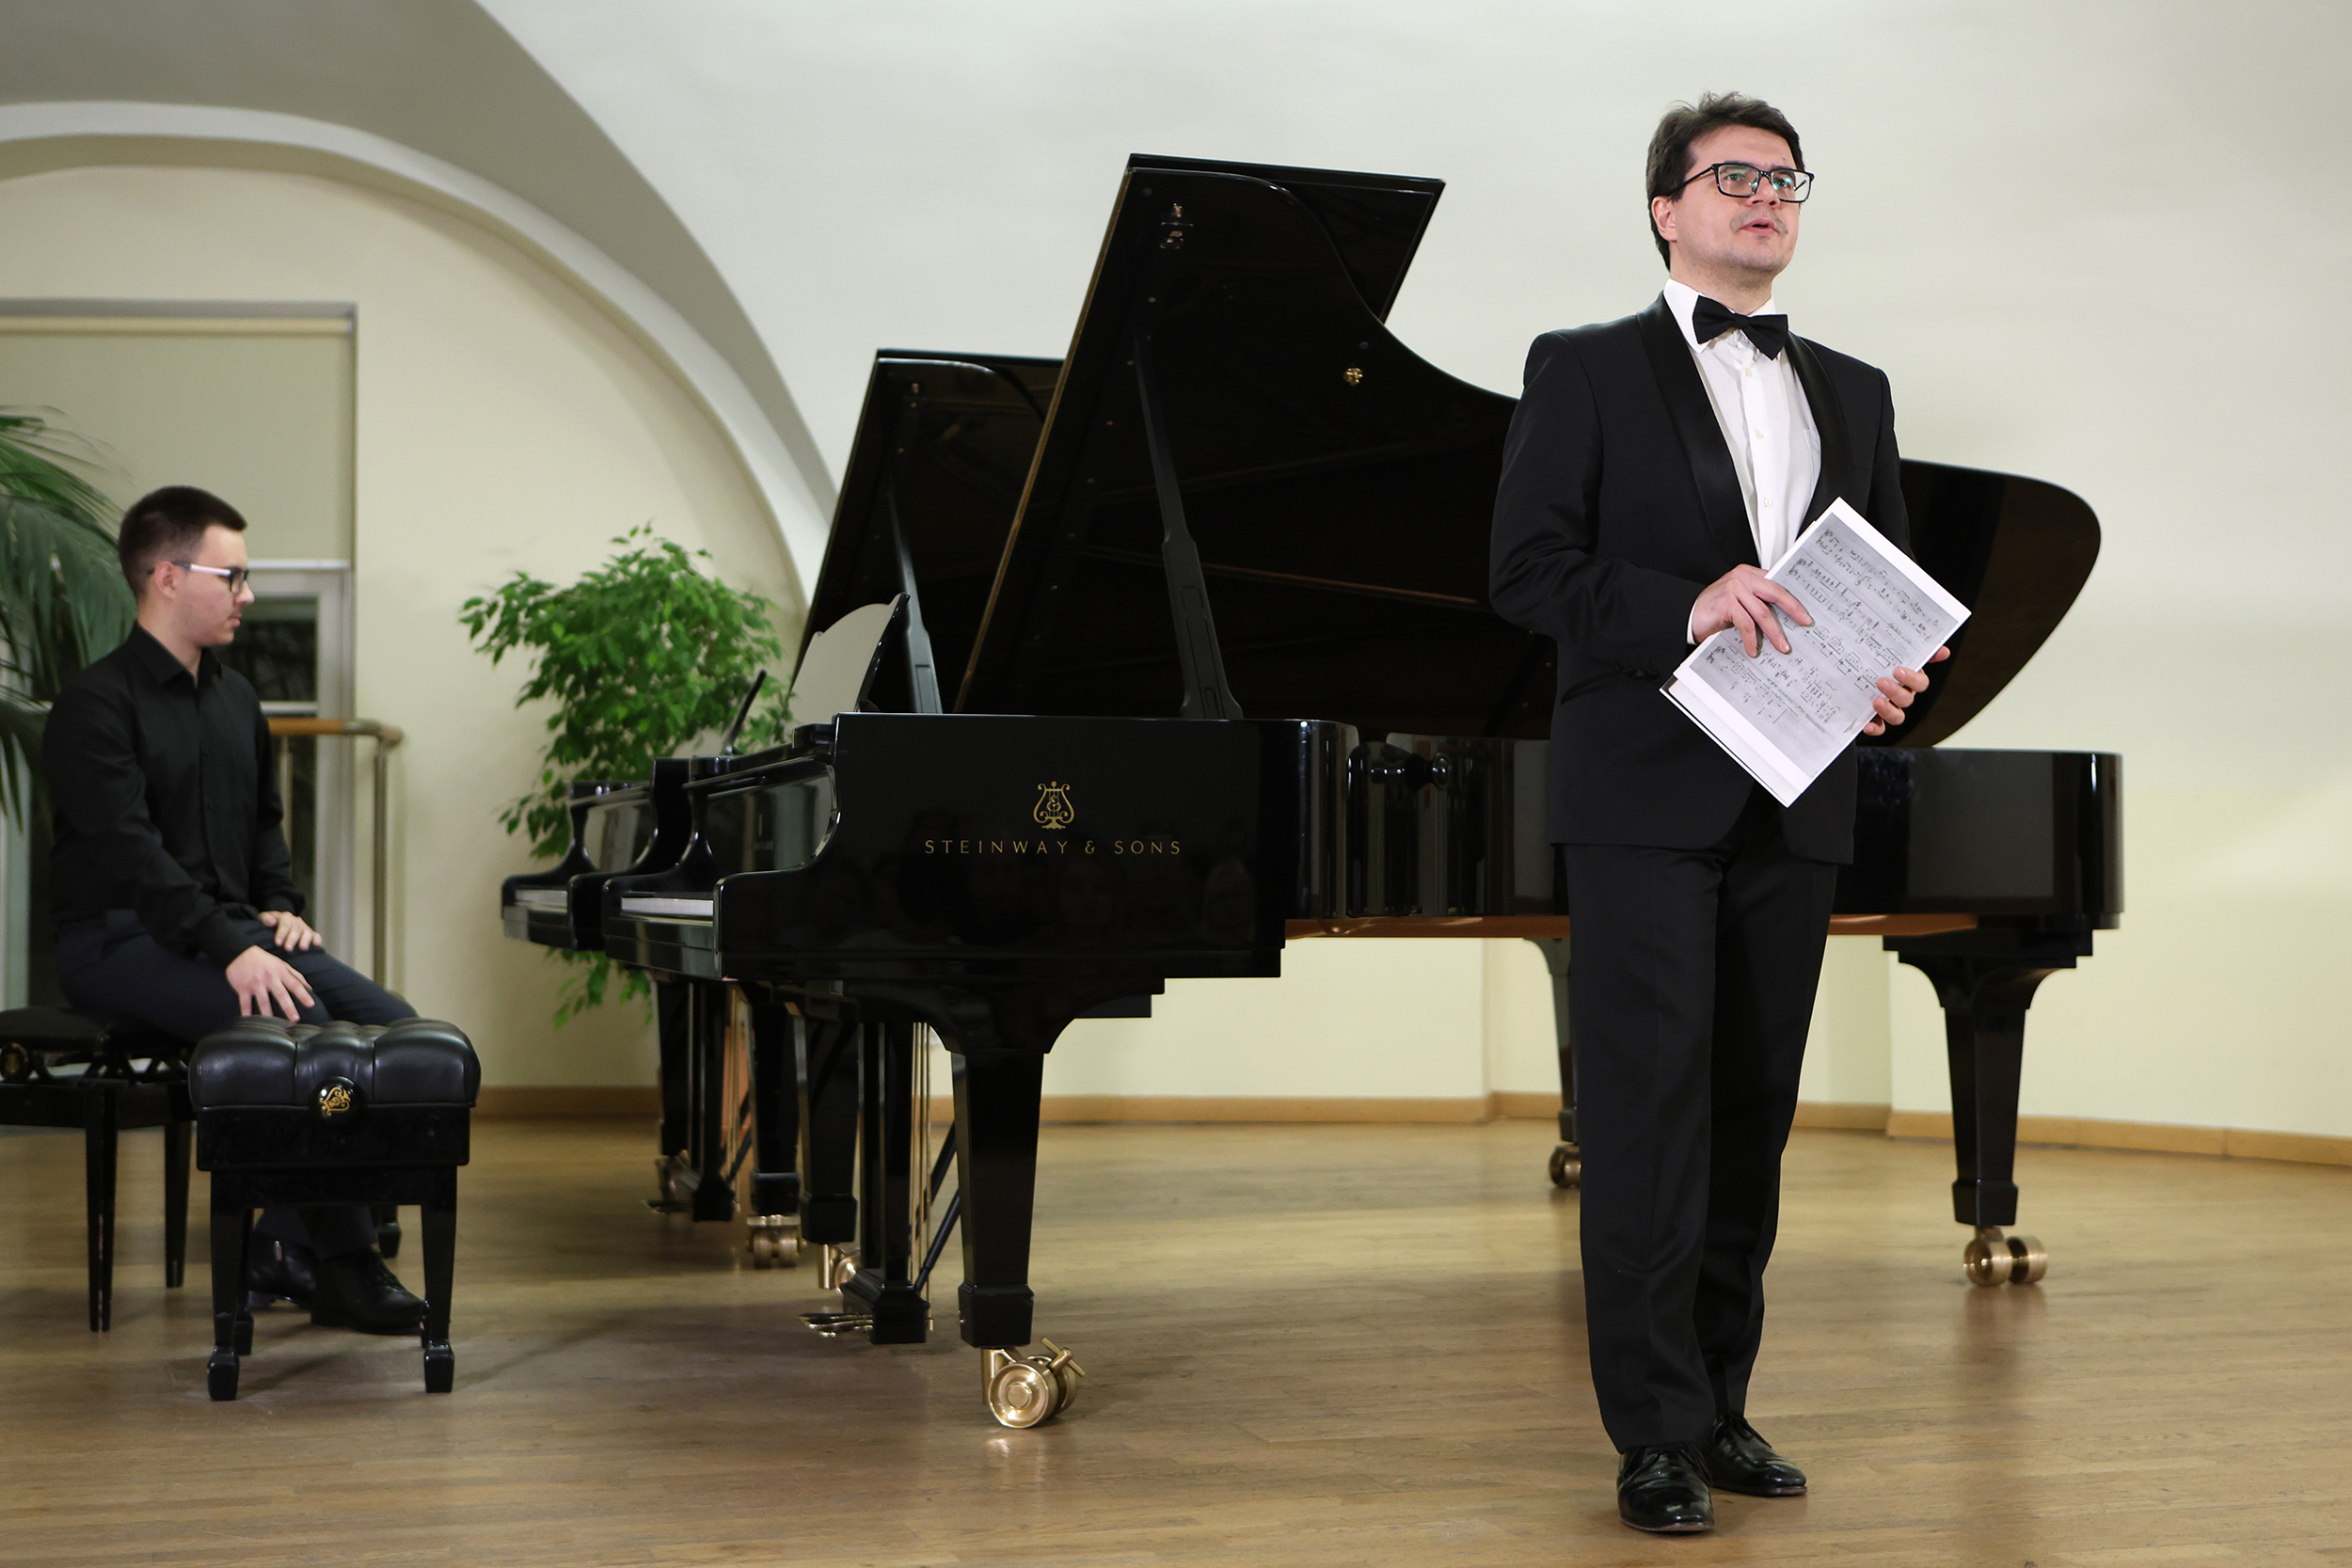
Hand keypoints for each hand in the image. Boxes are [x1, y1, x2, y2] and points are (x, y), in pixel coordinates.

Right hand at [225, 944, 315, 1020]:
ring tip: (273, 1024)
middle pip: (280, 994)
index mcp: (280, 972)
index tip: (311, 1004)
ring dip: (268, 1013)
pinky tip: (248, 1021)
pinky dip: (246, 1012)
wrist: (239, 952)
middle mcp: (269, 978)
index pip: (295, 985)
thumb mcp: (281, 964)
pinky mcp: (242, 987)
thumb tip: (310, 988)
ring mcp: (255, 984)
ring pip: (263, 1000)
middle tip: (295, 1018)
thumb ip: (296, 975)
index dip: (303, 995)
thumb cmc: (263, 959)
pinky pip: (245, 1002)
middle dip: (288, 1007)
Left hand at [258, 909, 319, 951]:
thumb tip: (271, 922)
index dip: (281, 933)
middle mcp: (297, 921)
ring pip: (307, 932)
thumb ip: (265, 919)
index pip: (285, 924)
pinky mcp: (311, 934)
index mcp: (285, 917)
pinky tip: (316, 945)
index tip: (277, 943)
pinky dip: (317, 939)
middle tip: (288, 948)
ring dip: (305, 940)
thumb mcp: (263, 918)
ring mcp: (305, 927)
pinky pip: (316, 935)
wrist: (278, 924)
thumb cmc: (269, 924)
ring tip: (302, 948)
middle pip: (296, 929)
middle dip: (292, 939)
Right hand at [1691, 565, 1811, 656]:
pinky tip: (1753, 649)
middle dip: (1792, 610)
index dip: (1792, 598)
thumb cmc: (1713, 611)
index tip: (1803, 612)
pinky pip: (1746, 624)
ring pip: (1763, 612)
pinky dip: (1752, 639)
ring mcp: (1733, 589)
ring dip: (1774, 633)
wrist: (1687, 615)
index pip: (1776, 584)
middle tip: (1804, 622)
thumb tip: (1783, 616)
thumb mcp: (1739, 601)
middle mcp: (1741, 578)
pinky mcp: (1726, 603)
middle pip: (1775, 593)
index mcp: (1748, 574)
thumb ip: (1757, 601)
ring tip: (1781, 646)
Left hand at [1860, 646, 1952, 735]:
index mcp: (1906, 678)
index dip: (1912, 678)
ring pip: (1898, 716)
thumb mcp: (1882, 647)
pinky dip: (1875, 728)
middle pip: (1908, 698)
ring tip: (1875, 701)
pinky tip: (1866, 725)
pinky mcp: (1874, 720)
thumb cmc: (1867, 658)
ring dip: (1888, 710)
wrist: (1842, 674)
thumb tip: (1942, 650)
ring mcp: (1888, 708)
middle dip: (1896, 691)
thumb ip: (1906, 646)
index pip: (1920, 682)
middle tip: (1881, 682)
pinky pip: (1880, 728)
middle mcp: (1900, 694)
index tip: (1898, 670)